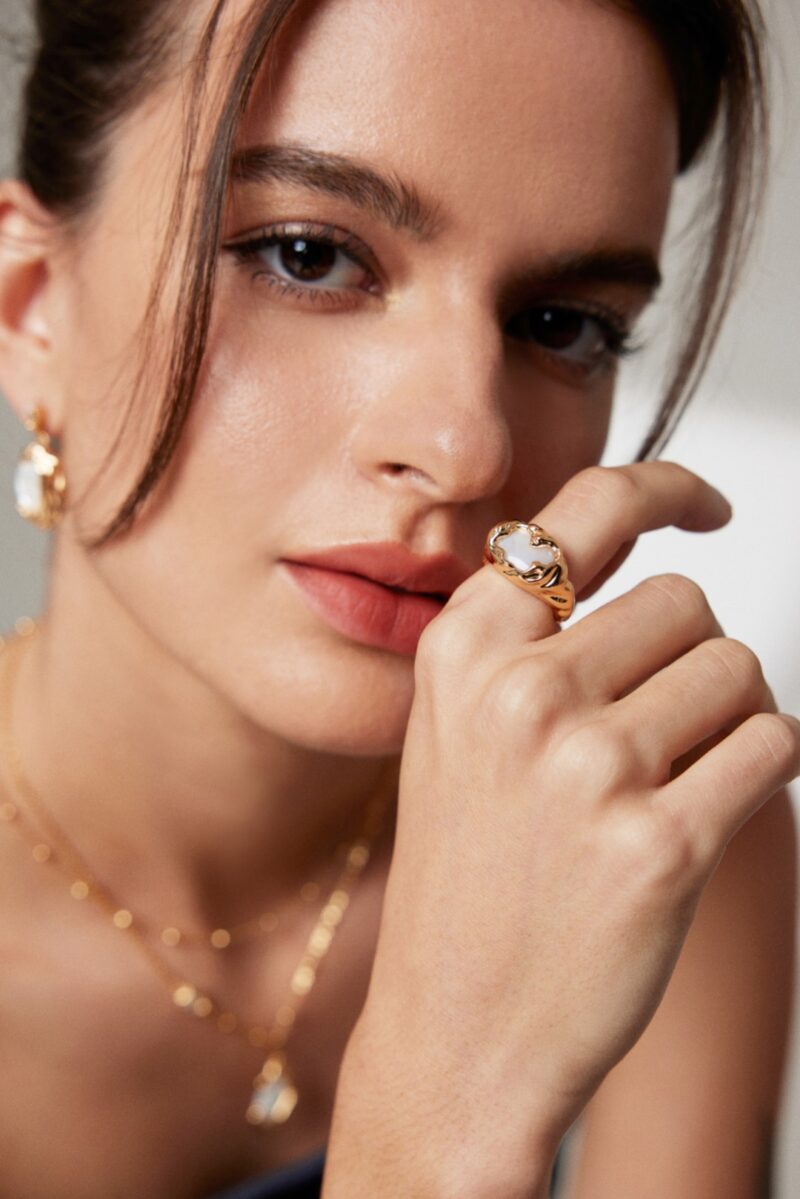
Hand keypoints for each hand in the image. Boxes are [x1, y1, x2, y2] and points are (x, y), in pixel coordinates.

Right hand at [337, 463, 799, 1194]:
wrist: (456, 1034)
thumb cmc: (466, 881)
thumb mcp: (458, 731)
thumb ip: (528, 639)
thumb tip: (639, 560)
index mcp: (464, 648)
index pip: (587, 509)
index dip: (666, 490)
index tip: (707, 505)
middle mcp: (520, 691)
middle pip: (687, 600)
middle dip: (692, 658)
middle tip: (658, 730)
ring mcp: (588, 766)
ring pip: (738, 669)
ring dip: (729, 718)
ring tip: (668, 782)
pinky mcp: (659, 842)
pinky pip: (772, 746)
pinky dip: (759, 771)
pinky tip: (699, 817)